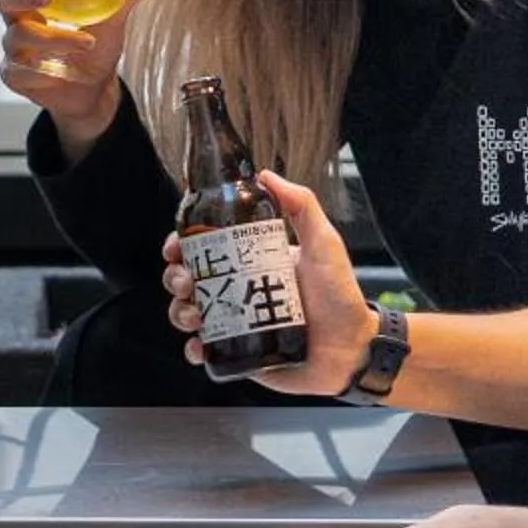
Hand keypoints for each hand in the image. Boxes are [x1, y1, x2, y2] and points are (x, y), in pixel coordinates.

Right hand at [0, 0, 150, 142]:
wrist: (95, 88)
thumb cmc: (95, 41)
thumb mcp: (113, 16)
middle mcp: (19, 14)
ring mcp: (14, 44)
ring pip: (16, 35)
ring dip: (51, 38)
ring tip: (85, 41)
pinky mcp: (14, 73)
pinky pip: (16, 69)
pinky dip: (40, 70)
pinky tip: (60, 70)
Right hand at [160, 167, 377, 394]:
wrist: (352, 350)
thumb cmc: (340, 297)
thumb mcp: (323, 243)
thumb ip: (301, 205)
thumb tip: (266, 174)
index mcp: (250, 262)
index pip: (205, 248)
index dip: (182, 245)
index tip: (176, 246)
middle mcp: (237, 290)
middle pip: (188, 278)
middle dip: (175, 277)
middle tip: (187, 281)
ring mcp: (235, 323)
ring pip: (188, 313)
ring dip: (179, 311)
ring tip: (194, 315)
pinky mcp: (238, 352)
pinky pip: (203, 350)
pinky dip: (192, 349)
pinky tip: (198, 345)